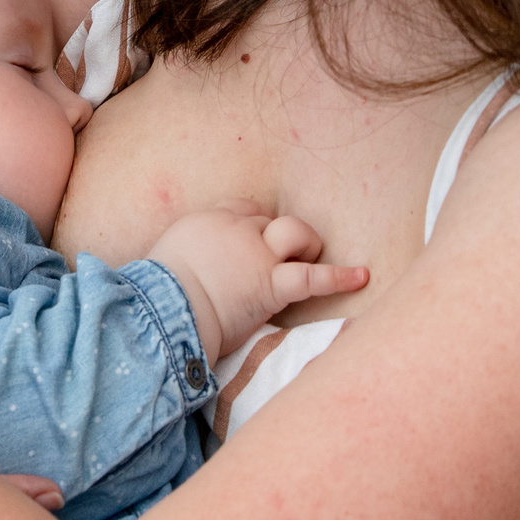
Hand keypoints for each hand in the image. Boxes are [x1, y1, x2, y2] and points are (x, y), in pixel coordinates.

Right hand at [148, 205, 366, 359]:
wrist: (162, 310)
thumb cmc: (156, 295)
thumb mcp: (165, 259)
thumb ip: (186, 255)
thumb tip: (185, 270)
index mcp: (207, 221)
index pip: (244, 209)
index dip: (253, 226)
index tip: (253, 244)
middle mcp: (235, 230)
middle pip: (270, 220)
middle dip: (276, 237)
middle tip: (273, 260)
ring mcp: (255, 254)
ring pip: (295, 233)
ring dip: (304, 244)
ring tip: (306, 259)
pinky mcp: (271, 284)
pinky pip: (313, 277)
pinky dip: (340, 277)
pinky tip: (362, 277)